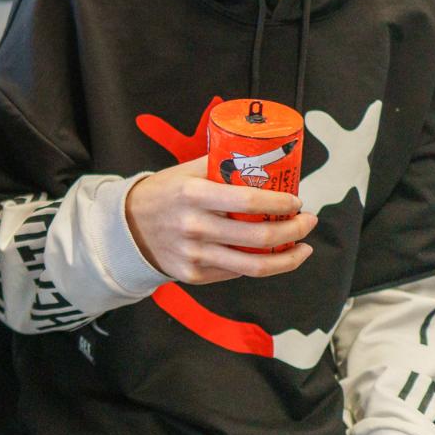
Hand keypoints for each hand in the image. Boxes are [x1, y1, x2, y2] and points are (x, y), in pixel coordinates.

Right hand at [124, 156, 316, 283]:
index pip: (248, 201)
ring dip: (288, 257)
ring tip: (302, 247)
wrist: (128, 226)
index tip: (296, 200)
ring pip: (254, 265)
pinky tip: (272, 256)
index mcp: (193, 195)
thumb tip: (262, 159)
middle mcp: (194, 227)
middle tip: (307, 222)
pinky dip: (261, 265)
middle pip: (258, 237)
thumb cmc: (163, 194)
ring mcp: (194, 254)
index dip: (279, 203)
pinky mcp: (194, 274)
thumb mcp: (186, 171)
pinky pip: (236, 273)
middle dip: (294, 230)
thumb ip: (221, 165)